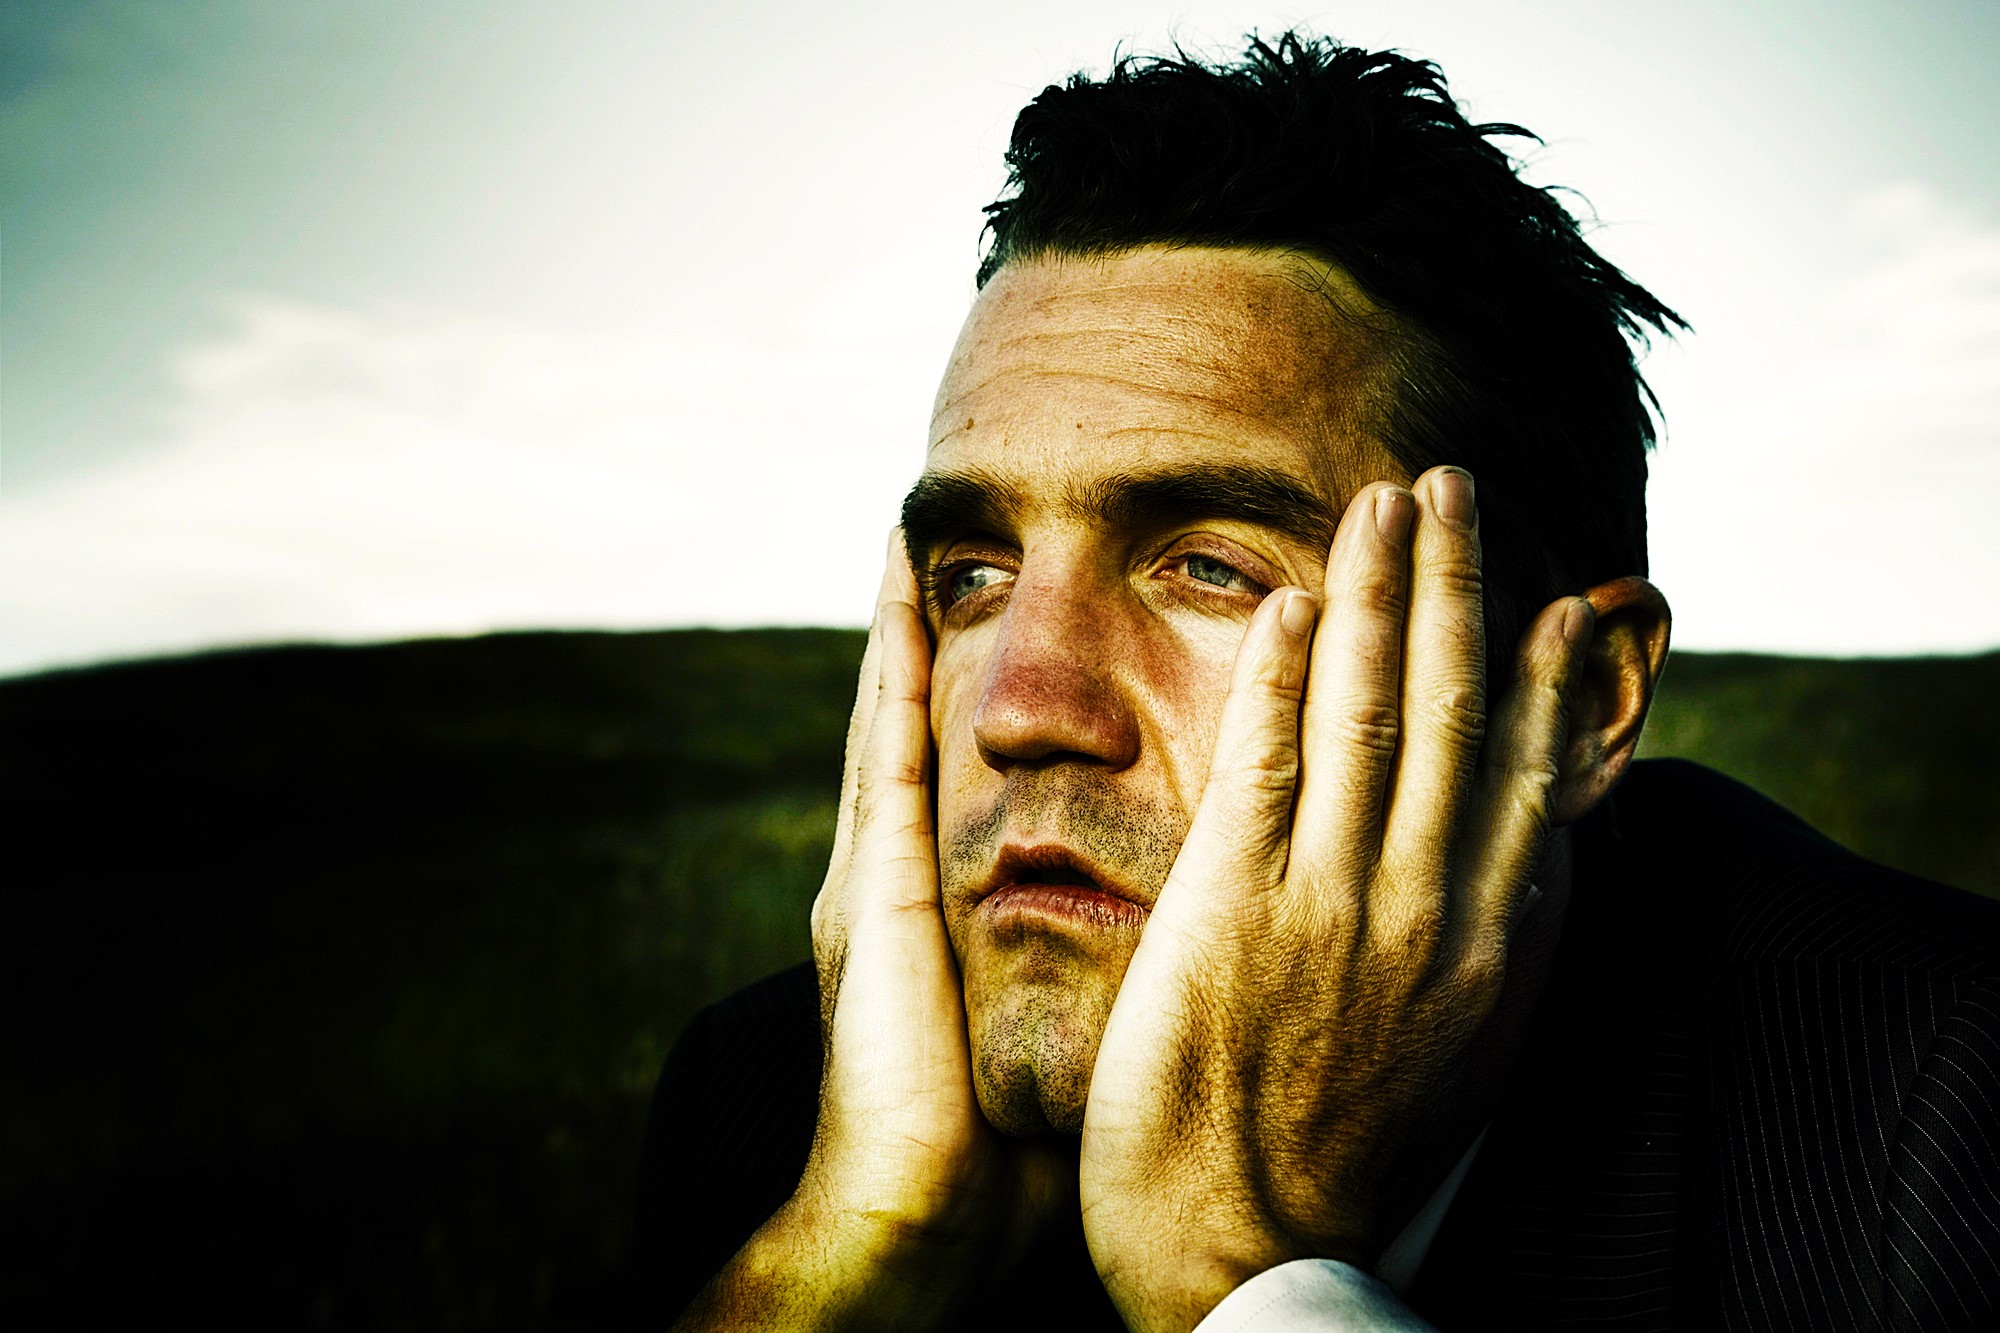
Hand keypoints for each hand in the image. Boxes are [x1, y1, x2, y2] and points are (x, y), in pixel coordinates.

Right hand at [677, 529, 1067, 1330]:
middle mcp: (908, 878)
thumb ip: (1110, 968)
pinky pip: (883, 756)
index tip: (1031, 622)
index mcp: (957, 910)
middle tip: (958, 547)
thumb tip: (1198, 934)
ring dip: (905, 630)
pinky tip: (899, 602)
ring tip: (918, 542)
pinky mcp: (869, 890)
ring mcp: (877, 878)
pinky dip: (887, 674)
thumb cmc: (1014, 1149)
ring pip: (898, 721)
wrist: (926, 1219)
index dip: (996, 700)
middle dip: (938, 641)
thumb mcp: (1074, 1027)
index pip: (979, 779)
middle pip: (931, 731)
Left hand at [1078, 468, 1593, 1332]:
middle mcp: (1426, 905)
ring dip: (1377, 592)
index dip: (1539, 678)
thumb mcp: (1460, 1053)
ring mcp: (1332, 898)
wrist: (1242, 1250)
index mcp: (1489, 946)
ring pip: (1368, 711)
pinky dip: (1282, 674)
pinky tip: (1287, 600)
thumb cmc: (1340, 1156)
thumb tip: (1529, 860)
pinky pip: (1267, 762)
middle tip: (1451, 486)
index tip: (1551, 600)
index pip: (1525, 778)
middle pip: (1451, 711)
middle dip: (1454, 586)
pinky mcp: (1234, 904)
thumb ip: (1492, 946)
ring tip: (1384, 501)